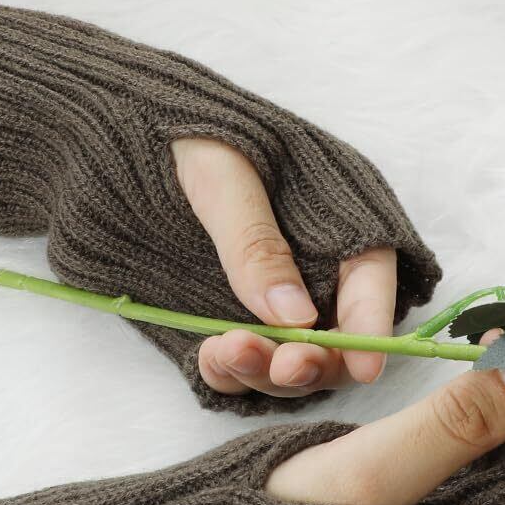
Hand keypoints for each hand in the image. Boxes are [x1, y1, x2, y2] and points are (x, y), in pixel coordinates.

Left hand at [173, 136, 399, 402]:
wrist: (134, 131)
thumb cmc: (192, 133)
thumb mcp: (223, 177)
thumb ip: (257, 245)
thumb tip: (295, 318)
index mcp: (340, 222)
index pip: (370, 286)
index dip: (371, 329)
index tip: (363, 367)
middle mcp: (317, 272)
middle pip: (334, 339)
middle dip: (310, 361)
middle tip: (279, 366)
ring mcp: (275, 301)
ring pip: (289, 360)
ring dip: (265, 370)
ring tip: (224, 354)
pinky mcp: (235, 318)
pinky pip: (244, 362)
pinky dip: (231, 372)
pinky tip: (210, 361)